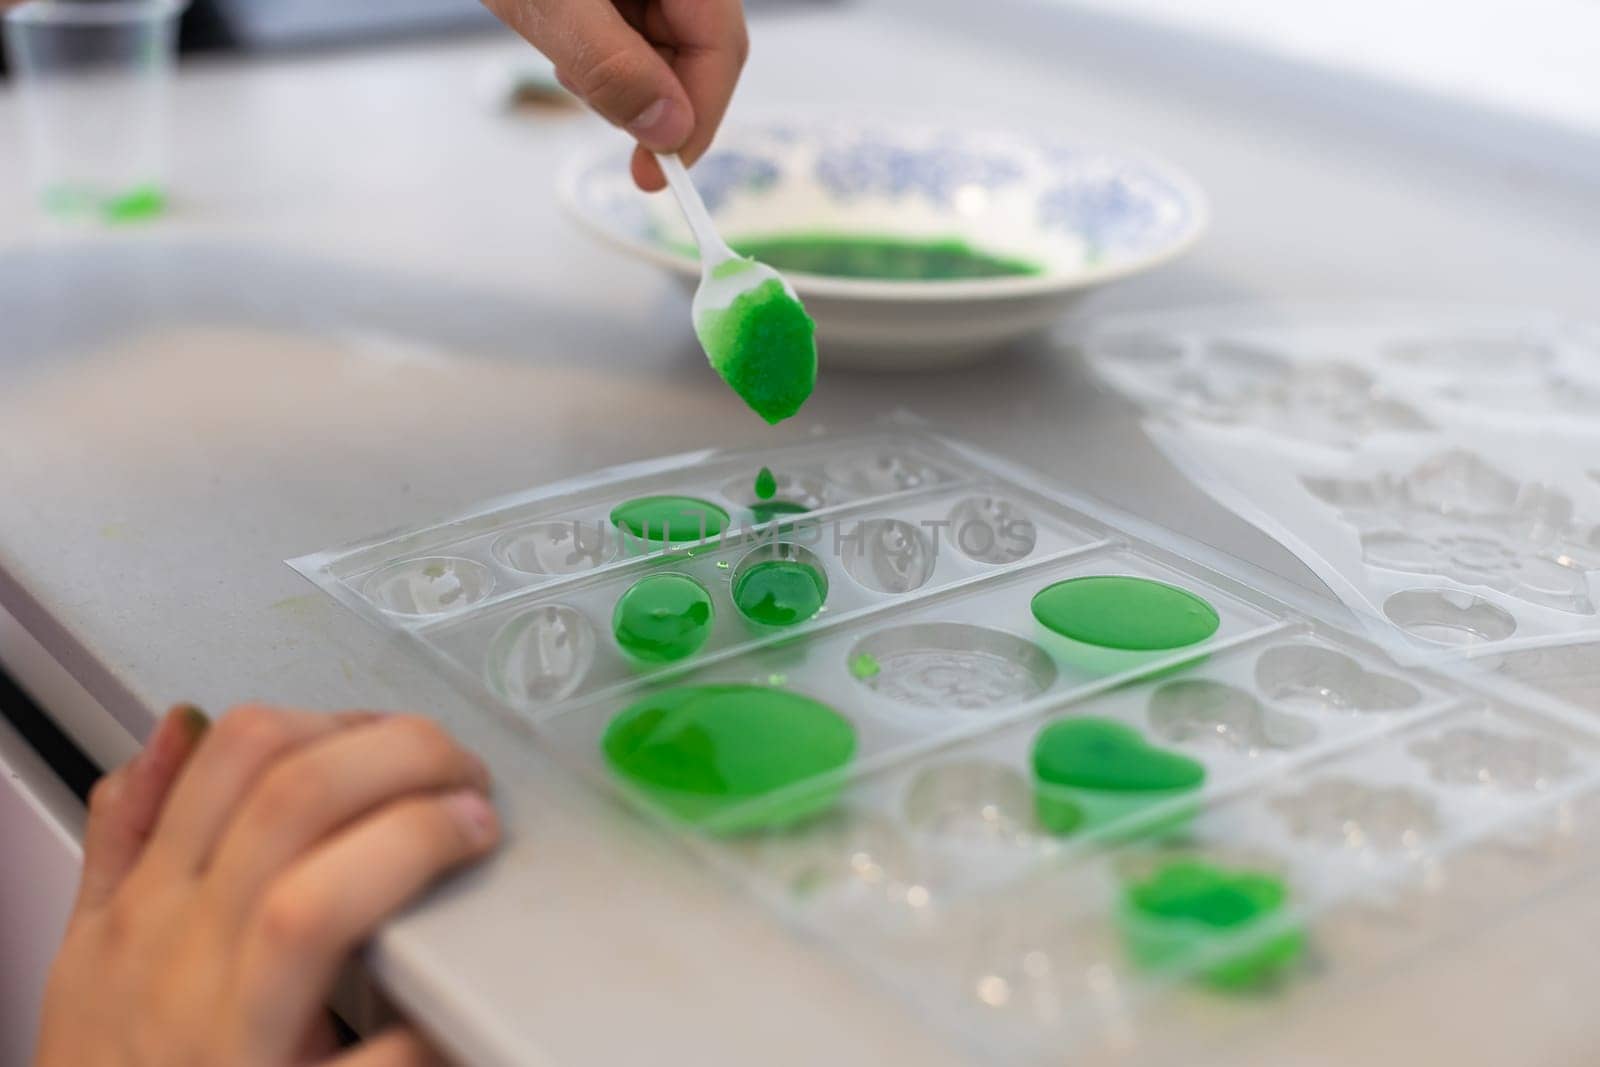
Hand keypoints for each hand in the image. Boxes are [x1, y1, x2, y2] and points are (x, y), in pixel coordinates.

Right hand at [34, 704, 499, 1066]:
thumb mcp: (94, 958)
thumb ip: (130, 842)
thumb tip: (177, 729)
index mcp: (145, 916)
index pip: (233, 760)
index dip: (336, 724)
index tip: (390, 739)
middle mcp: (179, 968)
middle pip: (290, 805)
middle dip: (399, 758)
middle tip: (461, 772)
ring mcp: (230, 1045)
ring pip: (309, 906)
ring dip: (413, 843)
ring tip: (474, 832)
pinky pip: (375, 1060)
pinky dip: (428, 1023)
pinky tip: (466, 994)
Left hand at [482, 0, 747, 190]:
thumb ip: (612, 65)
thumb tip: (668, 130)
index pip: (722, 49)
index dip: (697, 120)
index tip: (661, 175)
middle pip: (698, 51)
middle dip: (652, 99)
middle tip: (597, 114)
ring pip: (665, 45)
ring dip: (623, 77)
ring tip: (565, 58)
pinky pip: (636, 27)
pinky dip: (606, 51)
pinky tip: (568, 40)